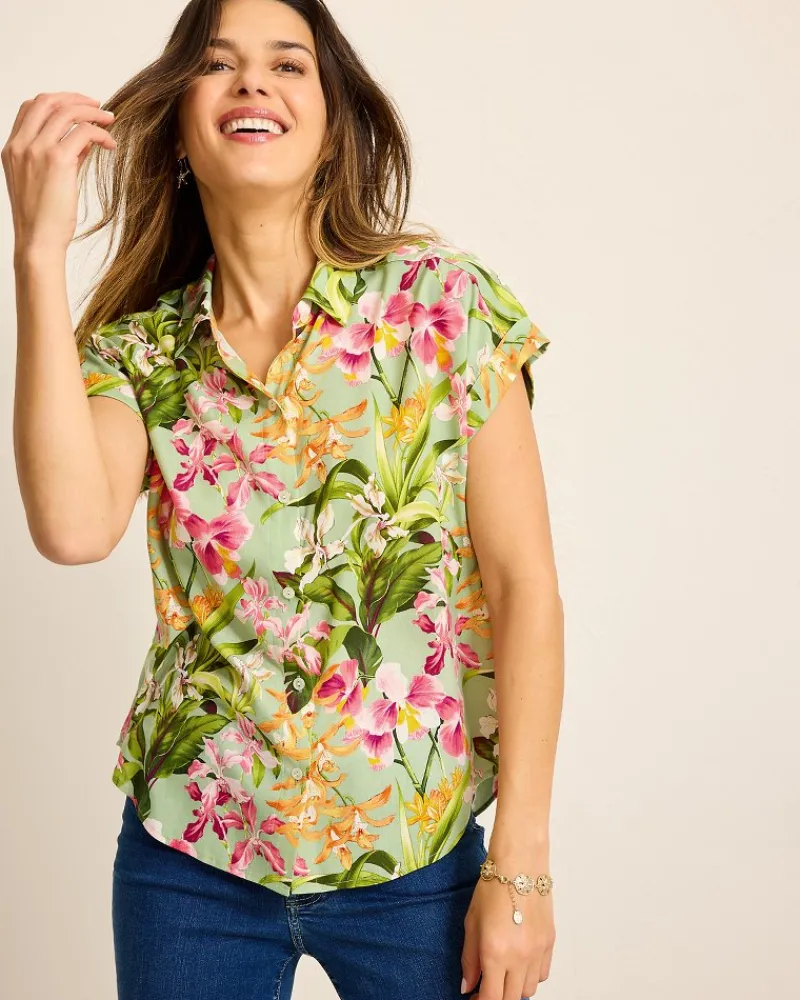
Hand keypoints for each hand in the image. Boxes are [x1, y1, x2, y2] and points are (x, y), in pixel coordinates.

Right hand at [2, 91, 115, 255]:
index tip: (78, 107)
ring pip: (66, 112)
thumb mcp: (48, 182)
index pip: (30, 108)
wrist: (38, 242)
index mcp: (12, 148)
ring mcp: (36, 150)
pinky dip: (100, 133)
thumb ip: (63, 157)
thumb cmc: (43, 219)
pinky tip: (110, 144)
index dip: (57, 102)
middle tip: (98, 107)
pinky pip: (83, 132)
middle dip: (75, 98)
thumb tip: (84, 140)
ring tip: (110, 122)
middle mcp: (21, 145)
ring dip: (92, 113)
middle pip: (47, 101)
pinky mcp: (57, 160)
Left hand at [461, 861, 554, 997]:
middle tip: (486, 986)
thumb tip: (468, 986)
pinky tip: (519, 963)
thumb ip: (469, 959)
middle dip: (497, 997)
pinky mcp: (550, 943)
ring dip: (514, 988)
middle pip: (511, 999)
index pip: (491, 998)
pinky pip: (542, 974)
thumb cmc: (492, 888)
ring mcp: (538, 951)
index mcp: (495, 952)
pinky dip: (530, 976)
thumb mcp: (471, 923)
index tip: (474, 997)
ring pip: (529, 990)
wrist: (520, 864)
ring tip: (503, 972)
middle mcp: (519, 957)